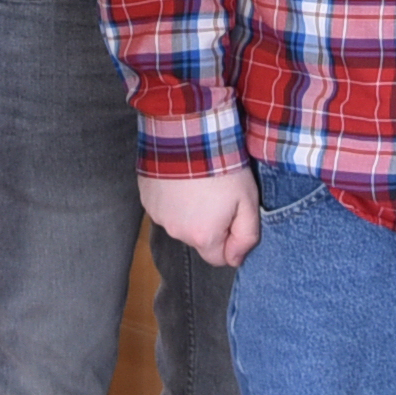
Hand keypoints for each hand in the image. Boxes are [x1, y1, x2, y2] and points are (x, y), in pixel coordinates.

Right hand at [143, 170, 262, 270]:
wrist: (188, 135)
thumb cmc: (223, 168)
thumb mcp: (249, 201)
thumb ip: (246, 237)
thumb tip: (236, 260)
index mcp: (203, 237)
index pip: (219, 259)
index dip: (230, 240)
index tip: (233, 215)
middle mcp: (177, 233)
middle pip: (198, 240)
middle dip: (209, 225)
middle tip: (217, 196)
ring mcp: (158, 216)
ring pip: (179, 224)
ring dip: (188, 211)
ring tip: (198, 185)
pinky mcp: (146, 200)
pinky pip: (163, 208)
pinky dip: (172, 199)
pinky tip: (181, 180)